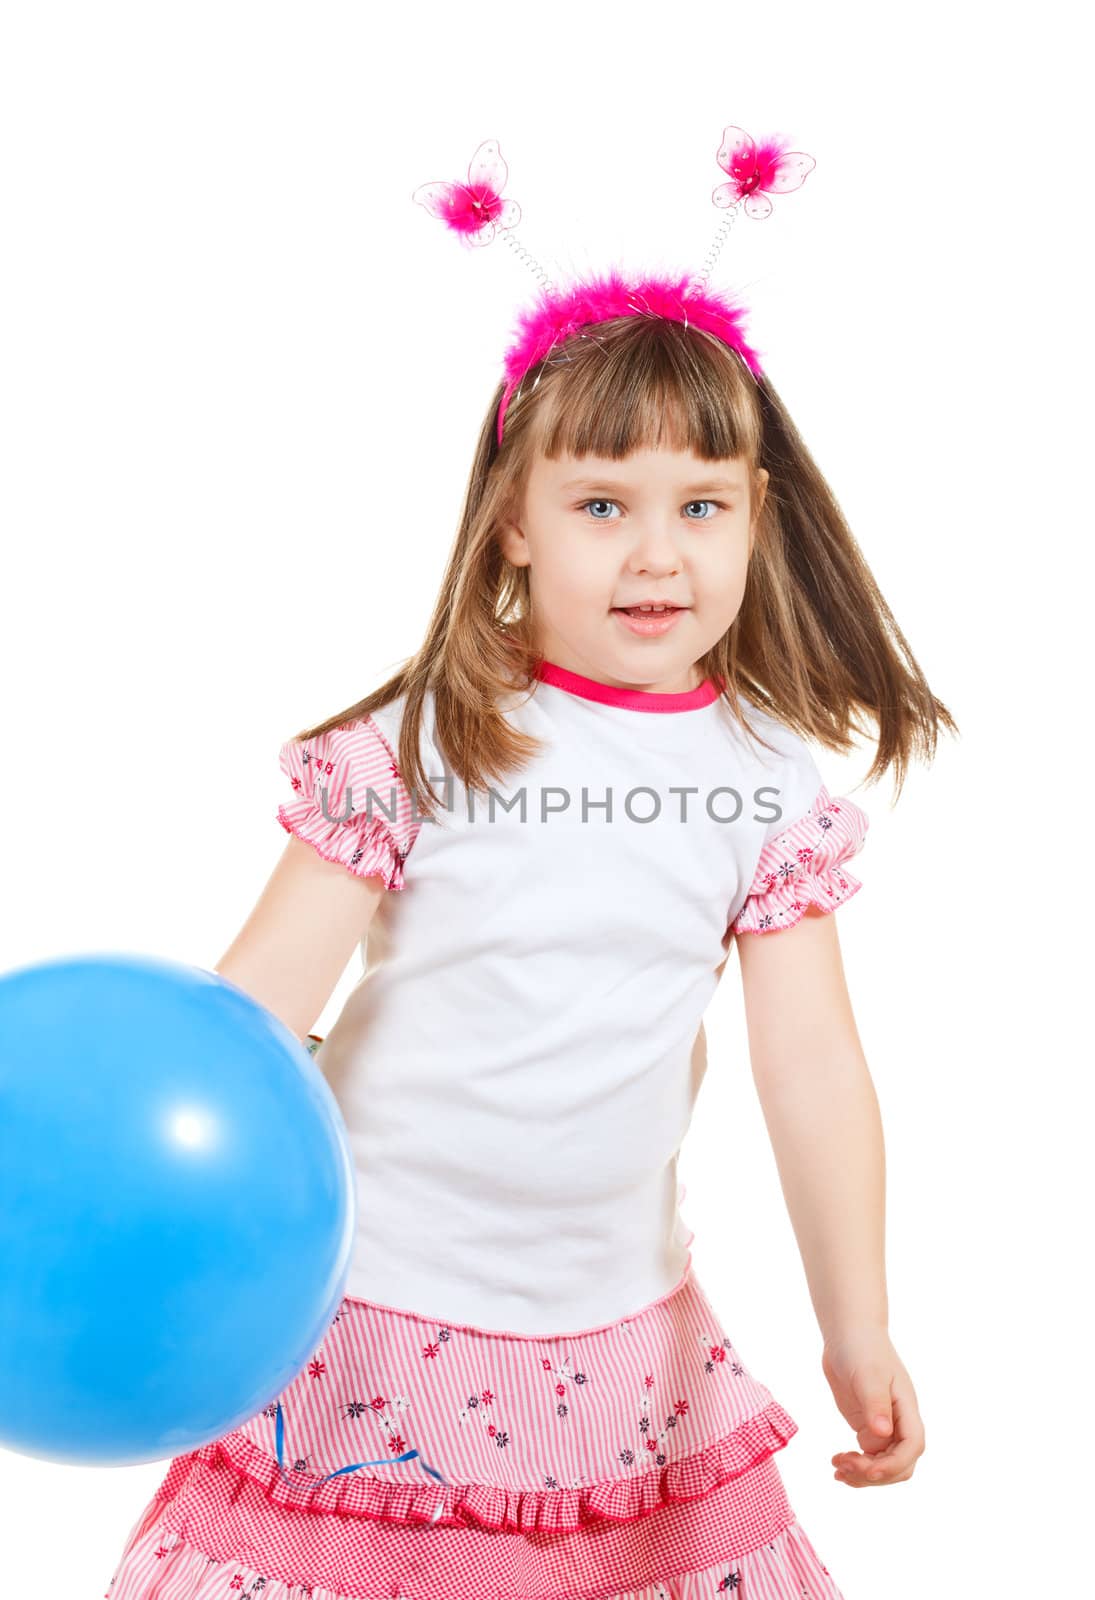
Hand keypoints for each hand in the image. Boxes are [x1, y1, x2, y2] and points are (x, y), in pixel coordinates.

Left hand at [821, 1326, 924, 1486]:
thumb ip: (875, 1403)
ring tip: (837, 1468)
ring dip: (863, 1475)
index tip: (869, 1470)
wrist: (848, 1333)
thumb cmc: (861, 1347)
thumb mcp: (867, 1373)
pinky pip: (869, 1457)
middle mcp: (899, 1421)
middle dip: (875, 1473)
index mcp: (906, 1407)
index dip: (894, 1464)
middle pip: (900, 1464)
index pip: (912, 1446)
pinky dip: (856, 1466)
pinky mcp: (868, 1426)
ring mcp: (884, 1425)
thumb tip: (883, 1433)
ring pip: (884, 1465)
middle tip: (843, 1466)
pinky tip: (837, 1463)